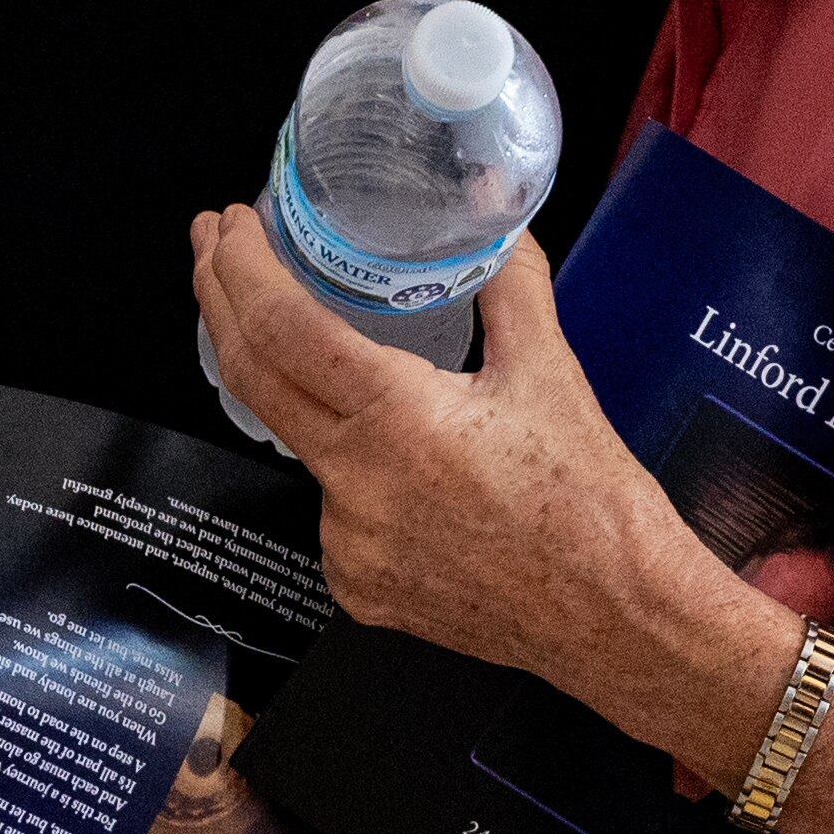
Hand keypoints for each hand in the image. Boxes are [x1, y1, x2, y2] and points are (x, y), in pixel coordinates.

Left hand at [191, 206, 741, 717]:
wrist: (618, 619)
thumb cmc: (592, 499)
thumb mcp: (551, 371)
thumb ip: (510, 281)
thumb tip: (490, 214)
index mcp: (396, 420)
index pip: (282, 329)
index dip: (242, 268)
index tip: (229, 224)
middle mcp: (354, 485)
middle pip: (252, 379)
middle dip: (220, 302)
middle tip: (215, 246)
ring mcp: (347, 544)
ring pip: (302, 444)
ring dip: (304, 392)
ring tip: (338, 358)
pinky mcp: (357, 588)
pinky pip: (333, 507)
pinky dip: (352, 469)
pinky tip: (402, 465)